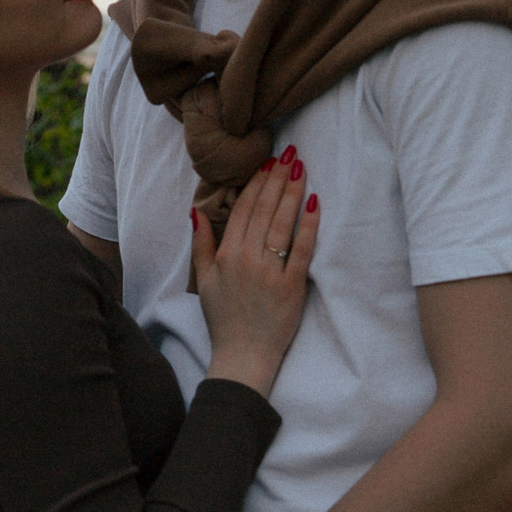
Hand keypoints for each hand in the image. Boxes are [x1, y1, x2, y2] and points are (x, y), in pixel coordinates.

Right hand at [194, 148, 320, 396]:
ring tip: (301, 169)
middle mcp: (247, 258)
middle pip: (264, 210)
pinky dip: (308, 225)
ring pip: (282, 223)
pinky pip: (302, 249)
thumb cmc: (224, 320)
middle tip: (289, 154)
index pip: (243, 209)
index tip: (267, 163)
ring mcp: (270, 272)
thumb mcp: (203, 281)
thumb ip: (201, 244)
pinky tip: (315, 203)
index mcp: (226, 255)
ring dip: (292, 193)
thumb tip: (196, 211)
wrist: (243, 356)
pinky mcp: (292, 286)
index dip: (256, 183)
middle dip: (277, 178)